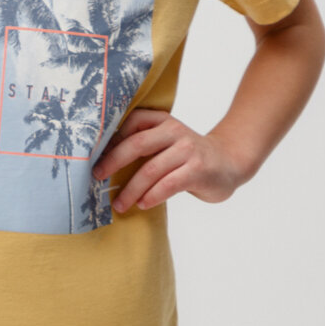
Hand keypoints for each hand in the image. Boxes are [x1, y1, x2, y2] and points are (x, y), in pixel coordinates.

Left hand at [92, 108, 245, 213]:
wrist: (230, 162)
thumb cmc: (189, 156)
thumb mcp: (167, 143)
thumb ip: (144, 145)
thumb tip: (105, 162)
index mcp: (163, 121)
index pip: (132, 122)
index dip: (112, 138)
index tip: (94, 155)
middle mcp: (175, 131)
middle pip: (137, 144)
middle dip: (113, 162)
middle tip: (97, 177)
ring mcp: (188, 150)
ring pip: (151, 169)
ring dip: (131, 189)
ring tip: (119, 204)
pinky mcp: (198, 170)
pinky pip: (168, 184)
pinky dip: (152, 196)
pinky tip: (142, 204)